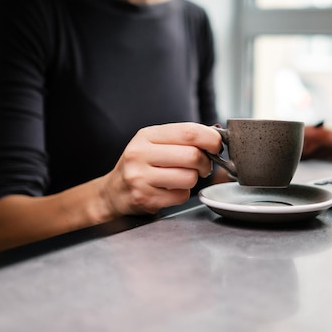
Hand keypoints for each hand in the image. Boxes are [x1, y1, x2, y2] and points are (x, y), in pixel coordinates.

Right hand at [100, 122, 221, 215]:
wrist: (114, 191)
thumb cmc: (142, 165)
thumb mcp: (155, 143)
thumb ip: (183, 138)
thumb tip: (216, 133)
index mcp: (147, 136)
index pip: (189, 132)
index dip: (211, 139)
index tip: (216, 145)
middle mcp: (140, 154)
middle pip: (193, 156)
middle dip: (205, 162)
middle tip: (202, 166)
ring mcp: (140, 178)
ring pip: (189, 178)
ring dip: (193, 179)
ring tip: (182, 177)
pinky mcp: (145, 199)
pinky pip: (182, 196)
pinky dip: (182, 194)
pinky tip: (170, 190)